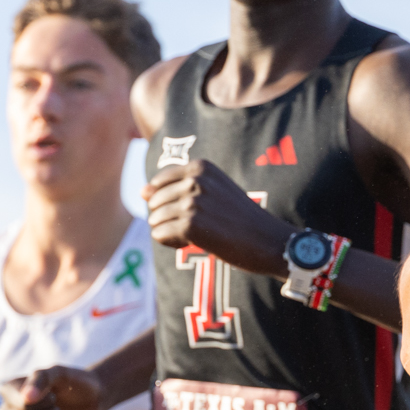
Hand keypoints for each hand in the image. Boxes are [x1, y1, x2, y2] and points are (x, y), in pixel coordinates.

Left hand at [142, 160, 290, 274]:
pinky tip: (197, 243)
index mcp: (201, 167)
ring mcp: (192, 202)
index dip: (171, 203)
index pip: (158, 183)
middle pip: (154, 202)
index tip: (197, 210)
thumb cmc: (241, 218)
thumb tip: (140, 192)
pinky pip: (159, 235)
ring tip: (201, 234)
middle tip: (202, 225)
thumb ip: (176, 188)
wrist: (268, 241)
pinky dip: (173, 243)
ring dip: (172, 232)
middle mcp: (195, 180)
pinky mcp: (190, 225)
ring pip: (155, 219)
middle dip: (170, 218)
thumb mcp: (213, 192)